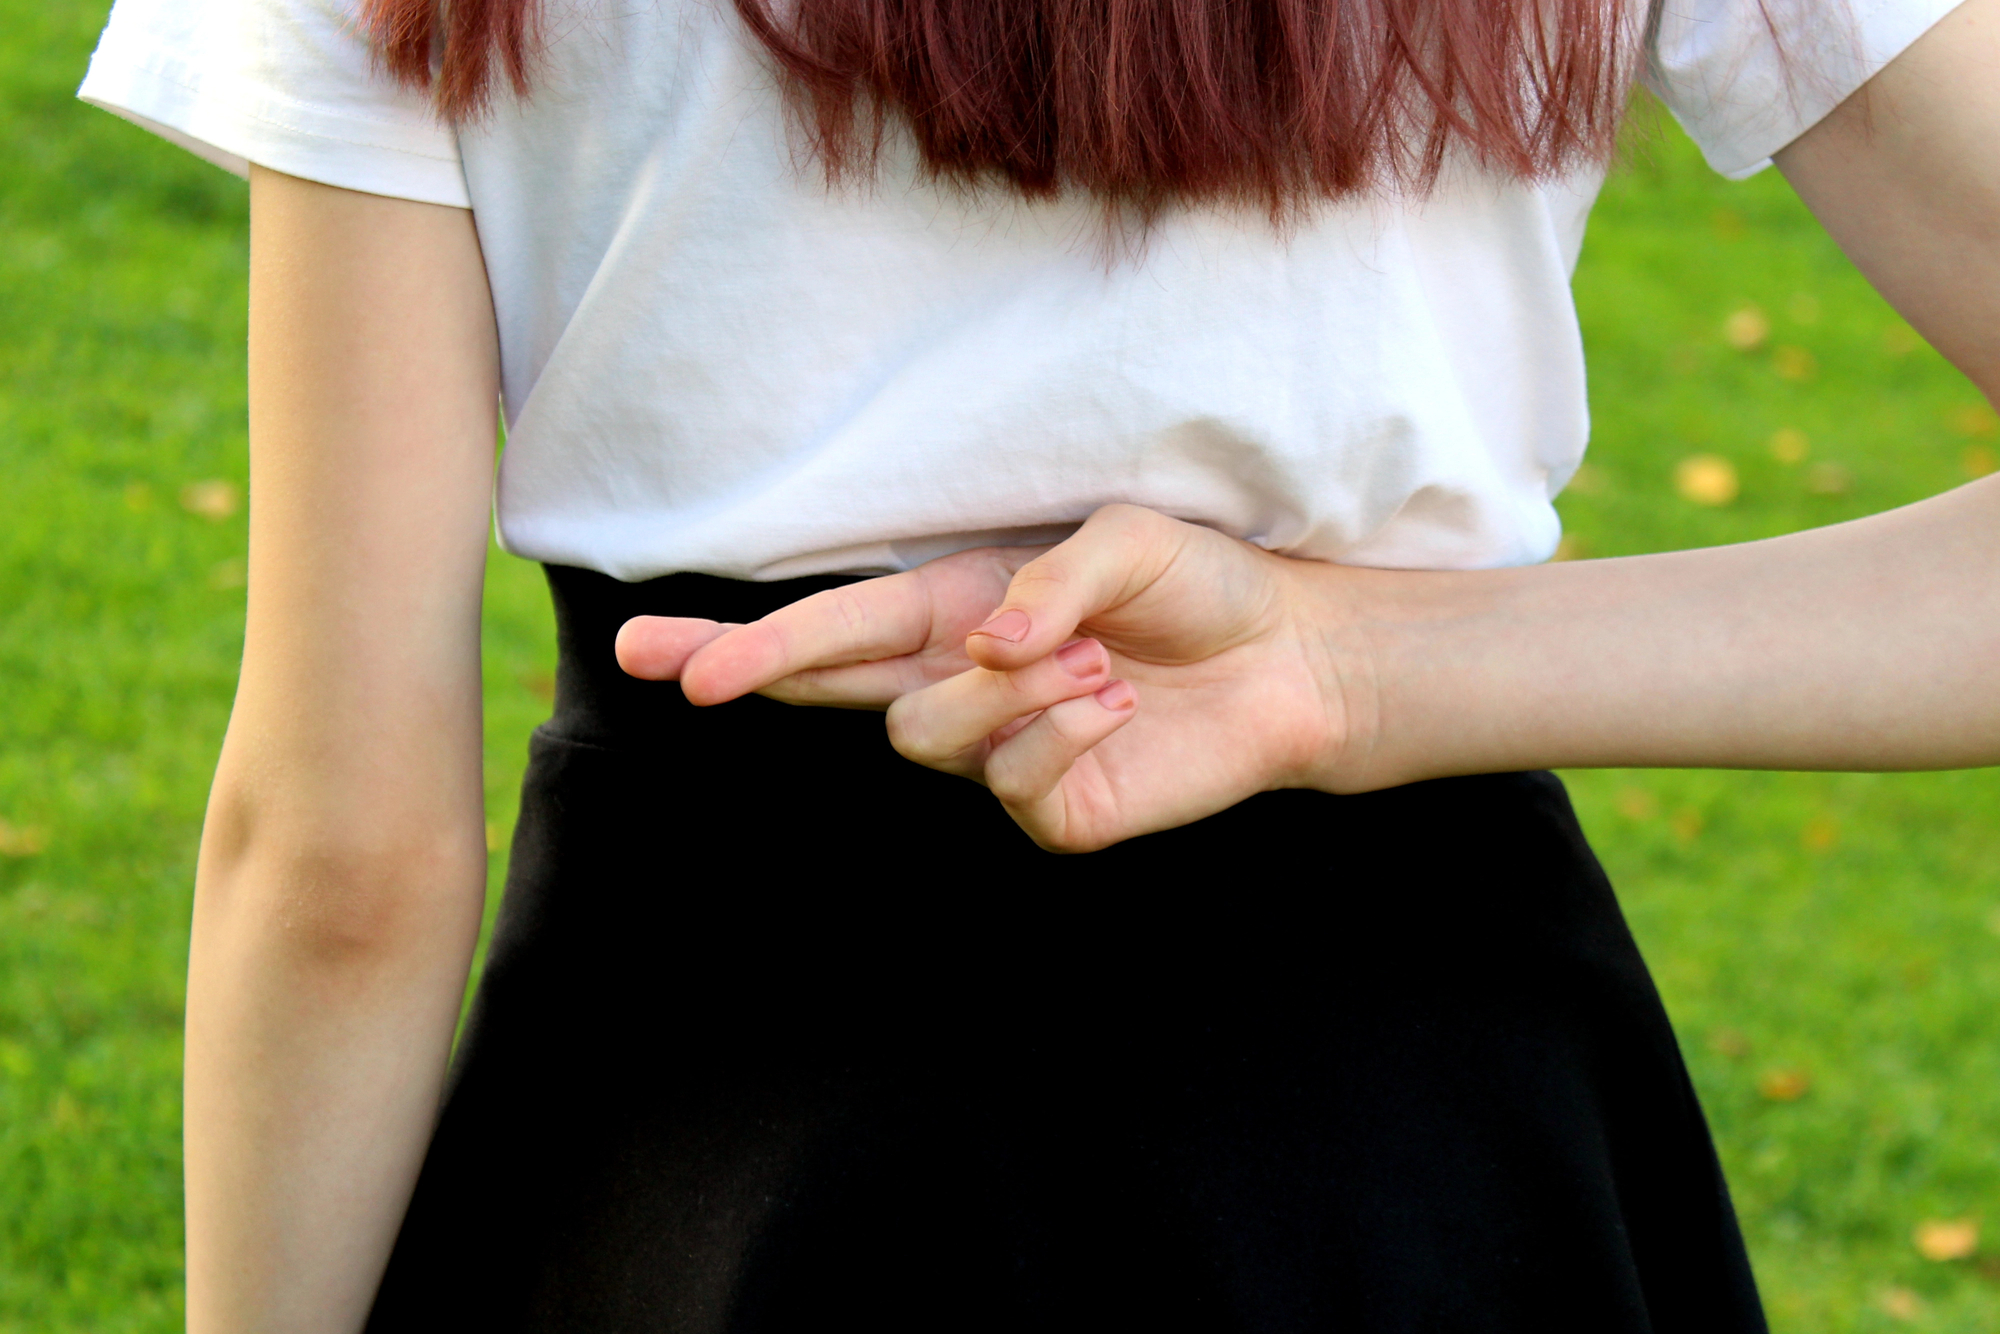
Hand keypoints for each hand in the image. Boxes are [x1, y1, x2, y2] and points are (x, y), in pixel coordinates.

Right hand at [615, 505, 1368, 850]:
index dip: (751, 643)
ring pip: (926, 732)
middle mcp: (959, 680)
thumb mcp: (1126, 543)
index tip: (660, 653)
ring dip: (1009, 688)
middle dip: (743, 670)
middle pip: (821, 690)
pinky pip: (1011, 777)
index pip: (836, 628)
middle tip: (671, 674)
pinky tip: (1117, 704)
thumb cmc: (1200, 586)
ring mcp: (996, 752)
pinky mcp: (1047, 808)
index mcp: (957, 607)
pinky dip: (1064, 729)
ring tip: (1101, 662)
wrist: (1287, 659)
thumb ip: (1047, 583)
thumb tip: (976, 642)